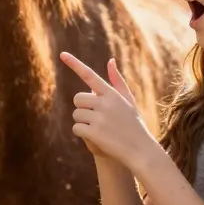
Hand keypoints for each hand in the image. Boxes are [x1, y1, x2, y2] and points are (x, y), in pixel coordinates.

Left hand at [59, 52, 158, 170]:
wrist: (141, 150)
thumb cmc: (133, 124)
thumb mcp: (128, 101)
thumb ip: (117, 81)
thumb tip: (110, 60)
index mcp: (112, 94)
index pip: (89, 75)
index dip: (74, 64)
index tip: (62, 54)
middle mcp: (105, 103)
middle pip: (77, 99)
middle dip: (82, 108)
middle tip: (96, 118)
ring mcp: (99, 118)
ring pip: (75, 115)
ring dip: (82, 122)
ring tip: (99, 129)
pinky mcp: (94, 132)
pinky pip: (76, 128)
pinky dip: (82, 134)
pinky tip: (96, 137)